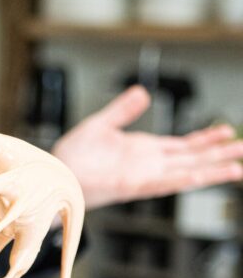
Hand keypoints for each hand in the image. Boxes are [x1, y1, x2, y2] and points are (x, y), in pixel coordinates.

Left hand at [52, 85, 242, 208]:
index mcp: (142, 152)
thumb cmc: (71, 157)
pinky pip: (164, 182)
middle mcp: (147, 165)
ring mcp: (142, 177)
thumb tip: (143, 92)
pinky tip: (204, 176)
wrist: (54, 175)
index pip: (181, 146)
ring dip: (211, 170)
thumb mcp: (101, 124)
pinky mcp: (132, 185)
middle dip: (218, 155)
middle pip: (191, 159)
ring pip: (184, 173)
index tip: (226, 133)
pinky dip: (185, 179)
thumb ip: (123, 110)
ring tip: (237, 167)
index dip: (204, 140)